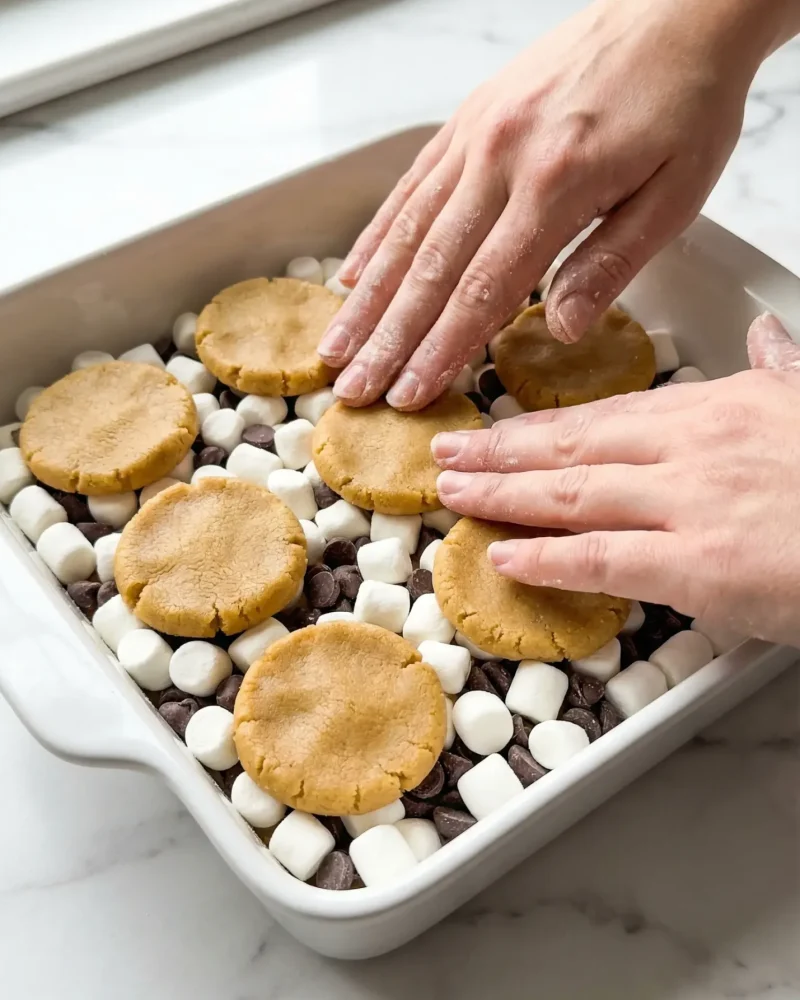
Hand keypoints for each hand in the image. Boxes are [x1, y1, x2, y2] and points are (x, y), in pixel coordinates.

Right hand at [318, 0, 780, 410]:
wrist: (679, 9)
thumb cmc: (686, 103)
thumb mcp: (675, 195)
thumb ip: (611, 265)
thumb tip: (558, 329)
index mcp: (555, 185)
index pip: (483, 289)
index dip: (441, 349)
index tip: (410, 393)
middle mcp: (500, 158)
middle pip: (429, 268)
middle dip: (388, 339)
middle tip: (354, 389)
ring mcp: (476, 134)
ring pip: (406, 230)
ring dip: (367, 296)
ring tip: (335, 346)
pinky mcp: (468, 118)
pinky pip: (410, 185)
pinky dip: (376, 234)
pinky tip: (352, 274)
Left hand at [430, 314, 799, 647]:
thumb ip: (779, 370)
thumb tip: (765, 334)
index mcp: (718, 408)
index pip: (606, 414)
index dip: (542, 424)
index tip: (496, 429)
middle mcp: (692, 447)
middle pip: (573, 443)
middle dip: (500, 451)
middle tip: (442, 453)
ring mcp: (691, 502)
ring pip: (572, 492)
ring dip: (502, 494)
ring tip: (452, 494)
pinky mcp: (699, 564)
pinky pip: (602, 557)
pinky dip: (545, 556)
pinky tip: (502, 555)